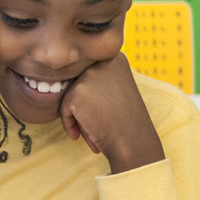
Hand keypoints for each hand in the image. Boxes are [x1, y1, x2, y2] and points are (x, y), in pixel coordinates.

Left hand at [59, 53, 163, 173]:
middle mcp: (103, 61)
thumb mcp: (117, 91)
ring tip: (93, 133)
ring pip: (71, 96)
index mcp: (116, 57)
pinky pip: (64, 108)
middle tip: (98, 126)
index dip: (94, 99)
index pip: (90, 74)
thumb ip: (98, 81)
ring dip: (79, 117)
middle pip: (80, 83)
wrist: (134, 142)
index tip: (104, 114)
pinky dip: (69, 124)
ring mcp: (90, 75)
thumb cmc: (127, 122)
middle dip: (85, 108)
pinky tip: (80, 136)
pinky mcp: (77, 91)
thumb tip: (71, 82)